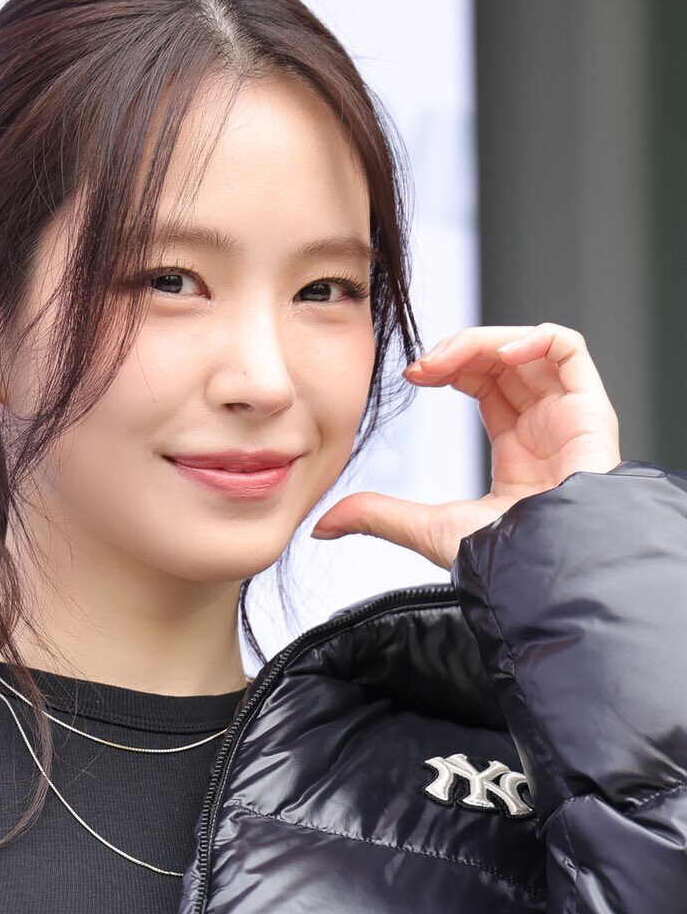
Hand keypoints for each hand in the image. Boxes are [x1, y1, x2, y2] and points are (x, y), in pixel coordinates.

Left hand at [310, 323, 622, 569]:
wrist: (546, 575)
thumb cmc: (505, 563)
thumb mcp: (428, 529)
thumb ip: (378, 517)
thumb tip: (321, 524)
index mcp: (516, 451)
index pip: (485, 384)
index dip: (449, 368)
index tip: (413, 376)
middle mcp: (545, 429)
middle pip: (504, 361)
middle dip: (460, 350)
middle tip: (425, 365)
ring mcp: (570, 418)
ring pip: (531, 348)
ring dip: (485, 340)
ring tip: (451, 358)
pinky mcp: (592, 411)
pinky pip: (569, 349)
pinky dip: (532, 337)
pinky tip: (500, 354)